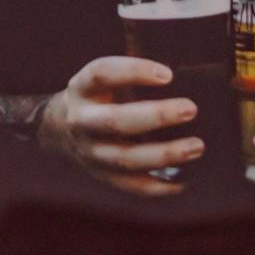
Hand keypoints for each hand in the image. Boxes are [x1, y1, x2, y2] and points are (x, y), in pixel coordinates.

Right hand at [39, 56, 201, 197]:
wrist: (58, 128)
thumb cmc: (96, 95)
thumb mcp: (102, 78)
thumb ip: (132, 74)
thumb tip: (188, 69)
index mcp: (82, 88)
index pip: (102, 73)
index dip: (133, 71)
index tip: (167, 74)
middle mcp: (81, 120)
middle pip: (116, 121)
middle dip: (156, 116)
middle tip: (191, 109)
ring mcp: (90, 151)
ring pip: (126, 158)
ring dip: (164, 154)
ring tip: (196, 146)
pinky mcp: (101, 175)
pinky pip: (131, 185)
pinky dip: (159, 186)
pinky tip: (184, 180)